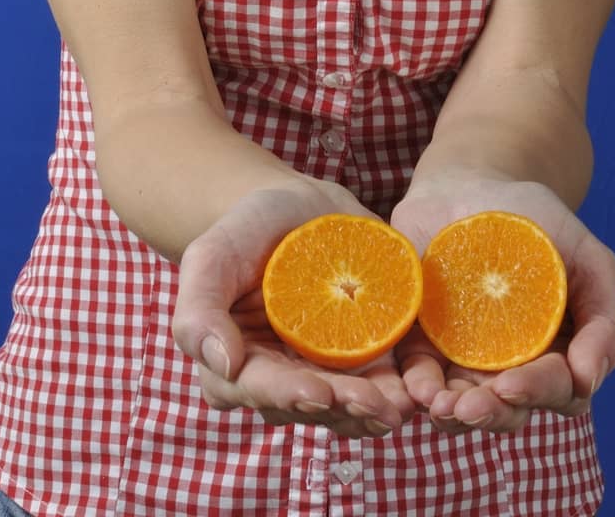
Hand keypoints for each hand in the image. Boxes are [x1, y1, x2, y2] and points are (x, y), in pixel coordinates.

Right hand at [172, 183, 415, 438]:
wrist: (296, 204)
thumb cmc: (244, 230)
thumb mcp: (210, 256)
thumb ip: (198, 311)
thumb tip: (222, 365)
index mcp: (237, 363)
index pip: (258, 388)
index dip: (287, 395)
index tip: (316, 394)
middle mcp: (281, 378)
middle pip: (310, 405)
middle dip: (342, 408)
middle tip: (373, 404)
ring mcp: (324, 371)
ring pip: (347, 406)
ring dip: (373, 411)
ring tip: (399, 405)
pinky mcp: (363, 356)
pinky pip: (380, 383)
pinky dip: (397, 391)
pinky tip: (415, 391)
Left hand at [390, 175, 614, 436]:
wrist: (469, 181)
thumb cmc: (534, 218)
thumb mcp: (585, 256)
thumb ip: (602, 318)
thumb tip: (589, 379)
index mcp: (557, 351)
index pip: (558, 389)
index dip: (538, 392)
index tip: (512, 385)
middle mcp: (512, 365)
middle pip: (509, 410)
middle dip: (491, 413)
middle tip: (468, 407)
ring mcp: (464, 358)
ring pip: (463, 407)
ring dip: (453, 414)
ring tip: (438, 404)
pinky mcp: (422, 342)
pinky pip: (419, 377)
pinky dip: (417, 388)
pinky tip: (415, 389)